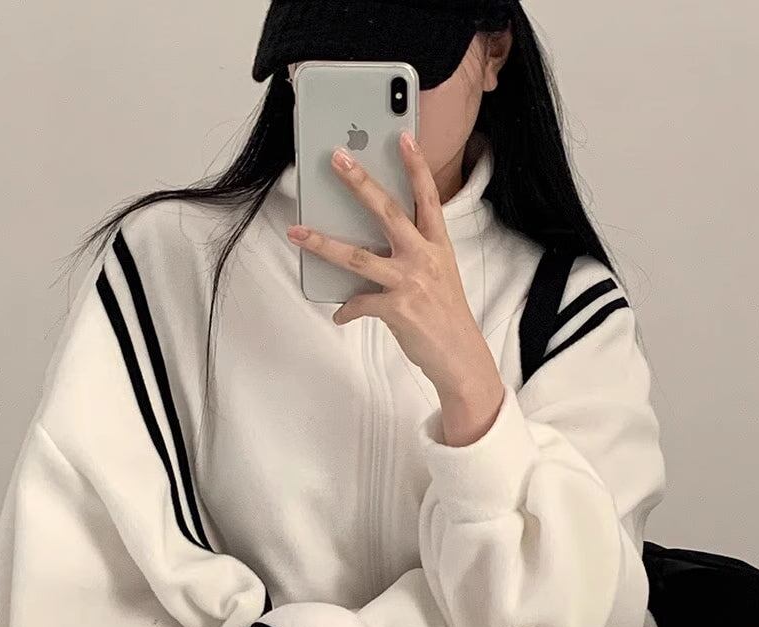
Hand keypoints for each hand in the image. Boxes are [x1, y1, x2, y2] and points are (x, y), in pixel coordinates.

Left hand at [286, 132, 500, 399]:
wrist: (461, 358)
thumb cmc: (446, 317)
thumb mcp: (439, 277)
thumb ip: (413, 256)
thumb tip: (371, 247)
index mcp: (438, 247)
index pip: (428, 199)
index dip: (416, 167)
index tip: (402, 137)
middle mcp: (425, 259)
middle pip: (388, 212)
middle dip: (360, 183)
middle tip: (336, 158)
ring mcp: (410, 283)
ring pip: (358, 256)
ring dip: (323, 243)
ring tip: (297, 231)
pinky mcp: (397, 310)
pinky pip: (359, 302)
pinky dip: (346, 309)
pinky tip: (340, 313)